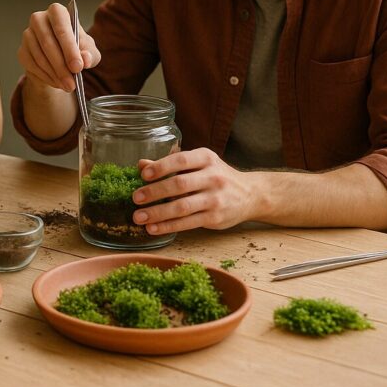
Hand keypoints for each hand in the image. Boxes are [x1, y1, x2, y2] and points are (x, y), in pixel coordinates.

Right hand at [17, 3, 100, 92]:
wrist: (60, 59)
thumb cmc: (76, 49)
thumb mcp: (89, 51)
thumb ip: (90, 54)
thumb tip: (85, 59)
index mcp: (57, 12)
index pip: (61, 27)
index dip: (69, 48)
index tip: (78, 67)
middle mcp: (39, 19)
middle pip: (48, 43)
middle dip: (62, 66)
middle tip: (72, 83)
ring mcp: (27, 35)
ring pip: (40, 57)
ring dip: (54, 74)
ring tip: (67, 85)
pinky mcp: (22, 51)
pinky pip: (32, 66)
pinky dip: (46, 77)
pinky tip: (57, 82)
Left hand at [131, 148, 258, 233]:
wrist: (250, 194)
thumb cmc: (215, 177)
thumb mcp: (197, 164)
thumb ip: (170, 165)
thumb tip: (141, 165)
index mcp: (206, 158)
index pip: (181, 160)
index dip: (161, 167)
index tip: (144, 175)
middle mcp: (213, 177)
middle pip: (180, 184)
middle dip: (155, 192)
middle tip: (136, 198)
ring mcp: (216, 198)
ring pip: (182, 207)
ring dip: (158, 213)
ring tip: (139, 217)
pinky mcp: (216, 218)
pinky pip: (188, 223)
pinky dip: (168, 226)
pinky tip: (153, 228)